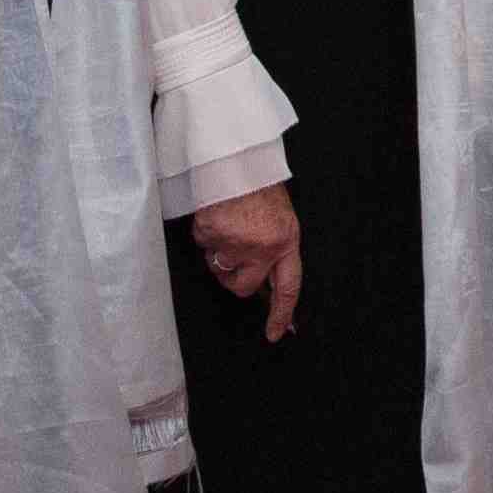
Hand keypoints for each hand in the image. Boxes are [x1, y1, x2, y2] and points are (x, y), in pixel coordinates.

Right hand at [188, 182, 303, 340]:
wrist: (236, 159)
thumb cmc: (258, 185)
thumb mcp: (279, 218)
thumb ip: (275, 249)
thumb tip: (265, 284)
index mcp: (286, 241)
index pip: (288, 287)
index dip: (281, 313)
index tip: (276, 333)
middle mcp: (264, 247)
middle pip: (243, 287)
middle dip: (235, 277)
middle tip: (235, 253)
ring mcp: (236, 243)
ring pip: (220, 269)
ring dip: (219, 255)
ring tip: (228, 226)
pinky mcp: (212, 236)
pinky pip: (204, 247)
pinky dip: (206, 236)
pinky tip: (216, 216)